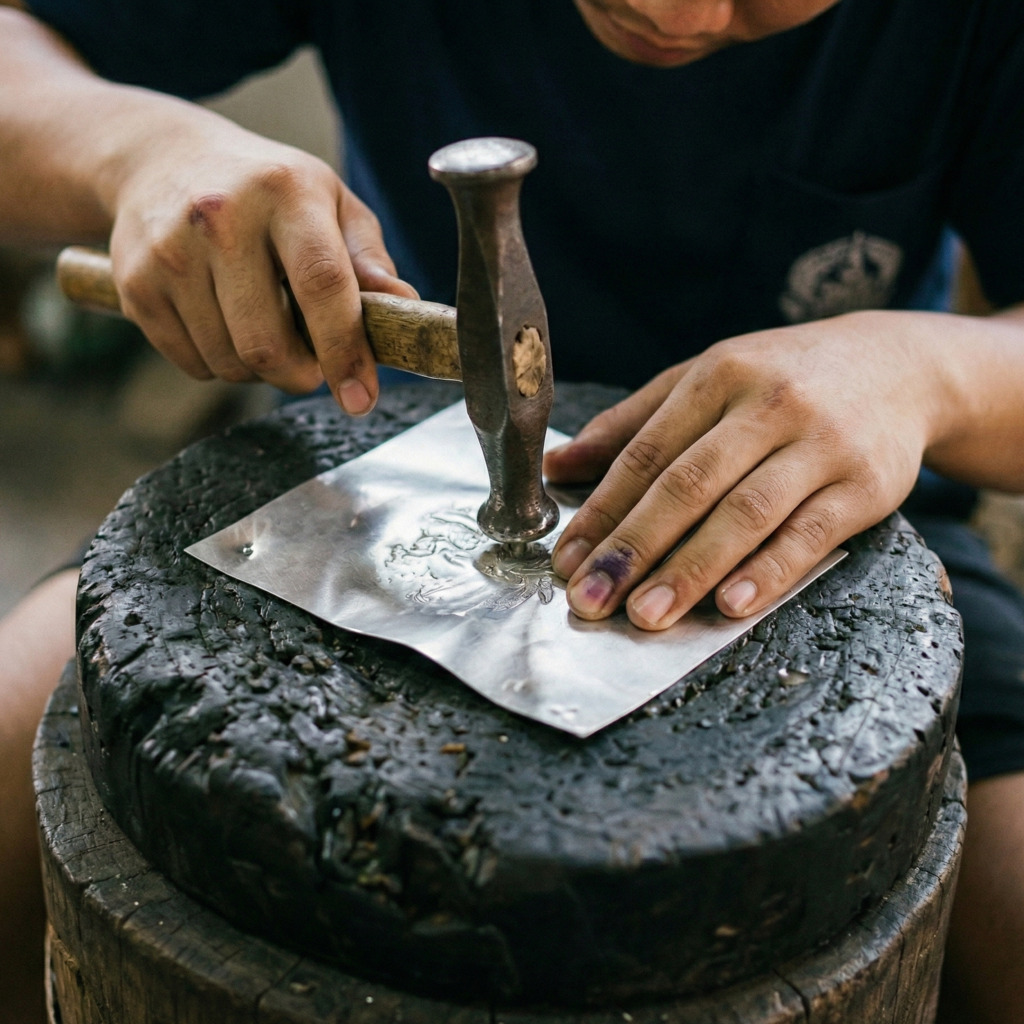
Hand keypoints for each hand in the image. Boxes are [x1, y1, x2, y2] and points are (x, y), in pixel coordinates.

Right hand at [108, 110, 415, 412]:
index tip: (361, 400)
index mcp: (285, 192)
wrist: (160, 160)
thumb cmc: (267, 191)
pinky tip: (224, 323)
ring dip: (259, 370)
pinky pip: (193, 364)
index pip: (321, 285)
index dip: (345, 351)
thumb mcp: (330, 204)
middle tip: (312, 365)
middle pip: (267, 343)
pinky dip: (219, 364)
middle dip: (300, 374)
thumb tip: (403, 308)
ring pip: (229, 363)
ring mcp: (170, 251)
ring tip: (265, 328)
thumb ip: (368, 259)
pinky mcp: (135, 283)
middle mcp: (220, 216)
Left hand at [544, 313, 935, 628]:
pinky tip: (728, 605)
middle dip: (634, 548)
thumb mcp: (706, 379)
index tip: (568, 560)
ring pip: (746, 513)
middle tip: (592, 599)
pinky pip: (810, 535)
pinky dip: (768, 571)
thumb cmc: (783, 379)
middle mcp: (769, 405)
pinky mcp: (867, 485)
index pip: (647, 452)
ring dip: (691, 569)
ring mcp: (821, 444)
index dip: (603, 510)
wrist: (900, 367)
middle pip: (689, 484)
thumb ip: (632, 424)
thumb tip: (557, 466)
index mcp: (719, 376)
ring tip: (646, 614)